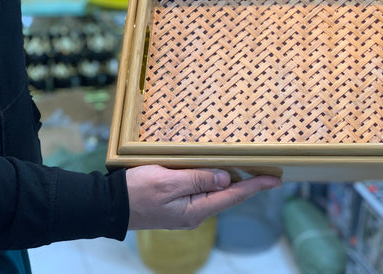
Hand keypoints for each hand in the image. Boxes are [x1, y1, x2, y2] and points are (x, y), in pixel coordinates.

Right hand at [126, 165, 281, 229]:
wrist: (107, 205)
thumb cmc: (135, 192)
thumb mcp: (168, 182)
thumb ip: (198, 179)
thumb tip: (225, 179)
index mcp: (195, 210)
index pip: (233, 196)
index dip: (255, 186)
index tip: (275, 180)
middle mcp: (194, 213)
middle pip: (228, 195)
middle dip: (248, 184)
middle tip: (268, 172)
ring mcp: (185, 209)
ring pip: (216, 193)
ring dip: (233, 182)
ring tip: (250, 170)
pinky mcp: (177, 203)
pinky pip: (202, 191)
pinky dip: (215, 180)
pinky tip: (220, 172)